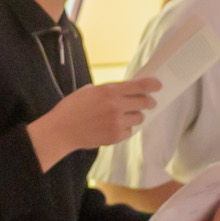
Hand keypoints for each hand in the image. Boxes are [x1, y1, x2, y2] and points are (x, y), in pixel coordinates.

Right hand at [29, 77, 158, 170]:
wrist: (60, 131)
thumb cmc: (71, 109)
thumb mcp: (88, 91)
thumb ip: (108, 90)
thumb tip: (127, 90)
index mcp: (109, 91)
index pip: (140, 86)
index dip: (152, 85)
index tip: (158, 86)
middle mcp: (116, 105)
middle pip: (145, 102)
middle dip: (148, 102)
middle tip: (148, 103)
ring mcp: (117, 122)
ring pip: (139, 118)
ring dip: (135, 116)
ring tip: (123, 117)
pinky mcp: (116, 136)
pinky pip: (130, 131)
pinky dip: (125, 129)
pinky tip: (113, 127)